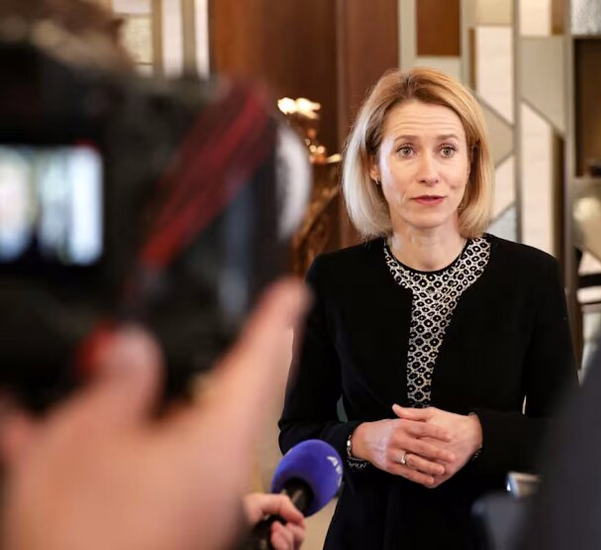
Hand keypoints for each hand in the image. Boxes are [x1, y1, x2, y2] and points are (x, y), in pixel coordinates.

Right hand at [0, 280, 308, 549]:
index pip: (256, 366)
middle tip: (265, 323)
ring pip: (210, 430)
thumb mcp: (81, 445)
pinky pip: (185, 461)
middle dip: (254, 357)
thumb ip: (116, 388)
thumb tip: (135, 350)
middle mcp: (223, 473)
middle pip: (245, 397)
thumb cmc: (82, 537)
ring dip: (200, 396)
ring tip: (182, 370)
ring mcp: (209, 501)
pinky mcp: (188, 519)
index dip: (274, 322)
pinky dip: (168, 436)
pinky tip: (131, 429)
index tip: (294, 293)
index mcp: (213, 444)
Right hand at [350, 418, 454, 487]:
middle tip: (451, 456)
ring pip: (414, 461)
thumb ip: (412, 416)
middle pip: (420, 446)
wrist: (363, 440)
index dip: (437, 432)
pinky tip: (430, 480)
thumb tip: (427, 414)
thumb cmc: (385, 429)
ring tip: (442, 470)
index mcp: (401, 425)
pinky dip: (419, 477)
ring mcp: (393, 454)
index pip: (422, 428)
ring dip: (429, 467)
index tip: (450, 436)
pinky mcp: (390, 466)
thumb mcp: (397, 420)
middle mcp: (397, 439)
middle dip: (437, 452)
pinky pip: (407, 473)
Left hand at [392, 405, 481, 486]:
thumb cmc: (451, 421)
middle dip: (401, 460)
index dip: (396, 446)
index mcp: (424, 437)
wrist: (473, 433)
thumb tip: (395, 408)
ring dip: (412, 472)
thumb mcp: (432, 413)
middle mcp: (431, 453)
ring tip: (406, 467)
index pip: (404, 445)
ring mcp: (440, 465)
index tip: (390, 444)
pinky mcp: (447, 474)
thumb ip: (412, 413)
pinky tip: (420, 475)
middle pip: (410, 461)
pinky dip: (424, 481)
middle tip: (395, 457)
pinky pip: (430, 483)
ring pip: (419, 475)